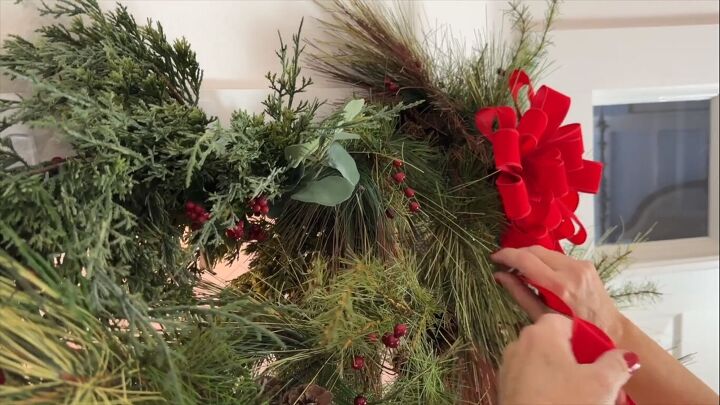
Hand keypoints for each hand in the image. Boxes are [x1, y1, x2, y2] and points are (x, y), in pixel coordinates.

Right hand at [491, 246, 624, 340]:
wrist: (611, 331)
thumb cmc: (574, 332)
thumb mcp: (542, 317)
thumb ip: (520, 294)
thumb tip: (499, 276)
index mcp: (561, 286)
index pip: (527, 260)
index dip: (507, 256)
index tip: (493, 258)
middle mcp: (572, 270)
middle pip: (535, 250)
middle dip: (516, 254)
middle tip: (502, 264)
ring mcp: (581, 264)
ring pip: (545, 251)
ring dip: (529, 256)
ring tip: (517, 269)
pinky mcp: (585, 264)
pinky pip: (557, 256)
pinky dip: (542, 261)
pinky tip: (536, 272)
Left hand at [499, 313, 638, 404]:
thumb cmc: (560, 404)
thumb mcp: (601, 383)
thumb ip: (616, 363)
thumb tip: (625, 357)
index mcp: (541, 334)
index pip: (570, 324)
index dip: (592, 341)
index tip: (607, 360)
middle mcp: (521, 346)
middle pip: (561, 348)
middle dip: (587, 366)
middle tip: (607, 386)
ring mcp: (511, 368)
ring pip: (550, 368)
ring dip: (573, 381)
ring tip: (594, 400)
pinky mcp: (508, 390)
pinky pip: (537, 383)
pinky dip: (554, 391)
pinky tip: (570, 403)